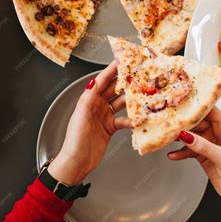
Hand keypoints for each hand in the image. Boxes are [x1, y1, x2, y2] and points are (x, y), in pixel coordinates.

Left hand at [48, 61, 130, 185]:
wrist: (77, 162)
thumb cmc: (75, 140)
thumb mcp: (81, 116)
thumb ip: (88, 98)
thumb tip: (94, 81)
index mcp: (88, 100)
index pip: (101, 81)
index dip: (111, 70)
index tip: (122, 60)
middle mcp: (96, 106)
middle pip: (114, 90)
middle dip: (126, 82)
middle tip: (140, 74)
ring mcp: (104, 116)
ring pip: (121, 104)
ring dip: (132, 100)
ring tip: (145, 94)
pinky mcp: (110, 128)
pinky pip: (124, 119)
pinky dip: (132, 118)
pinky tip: (140, 118)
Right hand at [168, 107, 220, 206]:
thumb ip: (203, 146)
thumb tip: (186, 136)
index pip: (211, 112)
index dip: (197, 107)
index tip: (182, 104)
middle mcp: (218, 134)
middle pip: (197, 123)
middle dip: (183, 124)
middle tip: (170, 124)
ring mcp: (210, 145)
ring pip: (191, 136)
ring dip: (179, 138)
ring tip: (168, 138)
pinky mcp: (203, 155)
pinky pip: (188, 151)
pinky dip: (180, 153)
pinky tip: (173, 155)